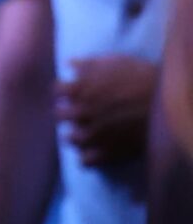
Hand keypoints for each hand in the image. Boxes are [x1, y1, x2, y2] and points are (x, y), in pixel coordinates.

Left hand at [57, 54, 157, 172]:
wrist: (168, 103)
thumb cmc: (143, 78)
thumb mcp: (116, 62)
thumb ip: (88, 64)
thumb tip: (69, 65)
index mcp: (80, 90)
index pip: (57, 91)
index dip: (64, 91)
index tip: (71, 92)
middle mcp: (81, 113)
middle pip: (59, 116)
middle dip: (67, 112)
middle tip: (79, 112)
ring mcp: (93, 135)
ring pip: (71, 139)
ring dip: (76, 135)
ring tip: (87, 132)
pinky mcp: (107, 153)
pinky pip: (85, 161)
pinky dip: (87, 156)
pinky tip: (95, 150)